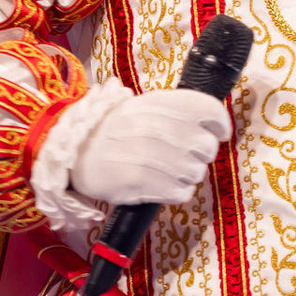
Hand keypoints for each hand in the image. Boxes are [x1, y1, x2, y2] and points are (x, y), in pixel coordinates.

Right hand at [69, 89, 231, 206]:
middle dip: (202, 154)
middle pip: (206, 146)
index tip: (219, 132)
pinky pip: (182, 192)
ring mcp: (147, 156)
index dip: (220, 123)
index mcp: (156, 102)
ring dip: (188, 174)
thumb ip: (175, 110)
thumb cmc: (115, 131)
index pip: (206, 108)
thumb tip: (213, 122)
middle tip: (188, 155)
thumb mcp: (141, 106)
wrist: (76, 154)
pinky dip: (177, 192)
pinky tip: (164, 185)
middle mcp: (154, 126)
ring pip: (196, 172)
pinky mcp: (140, 183)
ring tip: (170, 171)